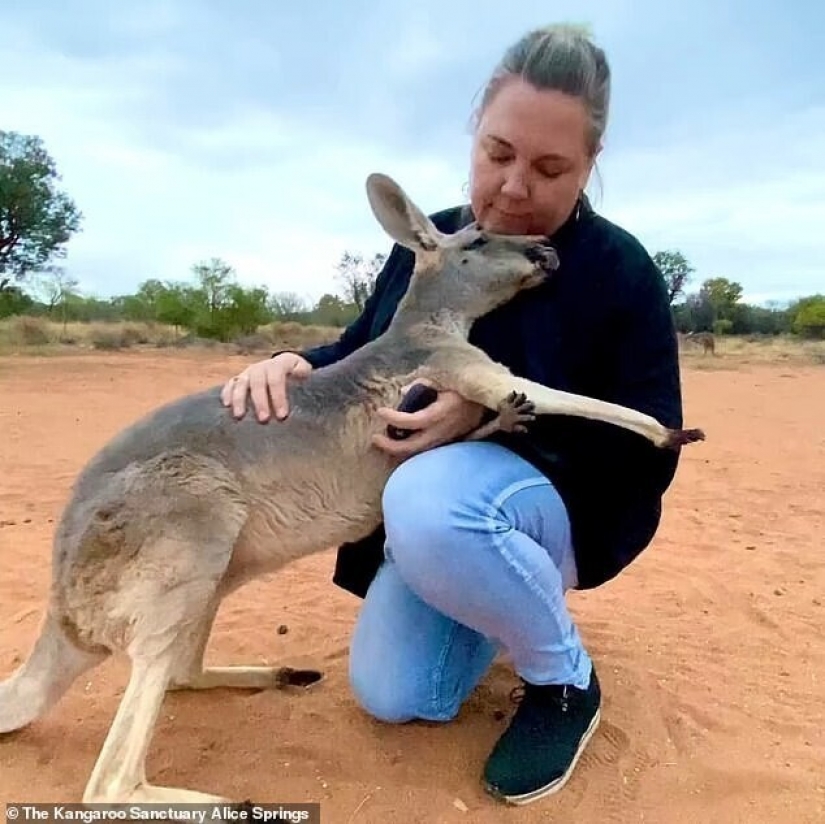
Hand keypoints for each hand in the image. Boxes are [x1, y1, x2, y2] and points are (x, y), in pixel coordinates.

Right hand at [219, 352, 311, 421]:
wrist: (286, 366)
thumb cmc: (298, 375)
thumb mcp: (305, 372)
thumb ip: (304, 374)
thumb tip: (300, 377)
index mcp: (279, 364)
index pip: (277, 379)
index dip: (278, 396)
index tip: (282, 415)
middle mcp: (262, 366)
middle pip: (257, 382)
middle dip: (260, 402)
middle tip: (263, 420)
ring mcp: (249, 372)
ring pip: (241, 383)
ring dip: (239, 399)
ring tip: (239, 416)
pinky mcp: (240, 379)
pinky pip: (230, 384)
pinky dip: (227, 393)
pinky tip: (226, 406)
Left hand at [371, 383, 485, 457]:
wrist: (489, 399)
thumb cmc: (463, 386)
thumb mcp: (443, 378)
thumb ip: (421, 384)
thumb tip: (403, 392)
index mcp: (442, 412)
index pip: (413, 421)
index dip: (394, 418)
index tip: (379, 412)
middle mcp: (444, 430)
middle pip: (413, 446)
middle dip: (391, 446)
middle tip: (374, 439)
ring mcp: (447, 439)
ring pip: (419, 452)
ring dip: (400, 449)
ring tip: (385, 441)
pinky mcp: (449, 442)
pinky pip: (427, 449)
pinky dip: (412, 448)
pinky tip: (401, 442)